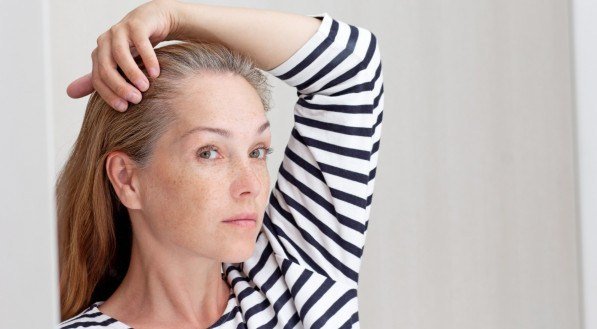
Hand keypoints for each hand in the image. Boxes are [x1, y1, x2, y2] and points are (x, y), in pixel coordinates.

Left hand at [66, 0, 181, 110]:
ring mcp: (120, 31)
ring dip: (132, 73)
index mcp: (99, 54)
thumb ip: (98, 79)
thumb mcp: (118, 65)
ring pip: (120, 54)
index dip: (109, 94)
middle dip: (120, 86)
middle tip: (136, 99)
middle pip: (106, 67)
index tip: (124, 108)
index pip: (97, 78)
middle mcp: (105, 41)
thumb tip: (69, 94)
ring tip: (146, 88)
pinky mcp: (137, 24)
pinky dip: (148, 59)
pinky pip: (140, 42)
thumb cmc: (135, 47)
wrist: (152, 21)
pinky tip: (155, 73)